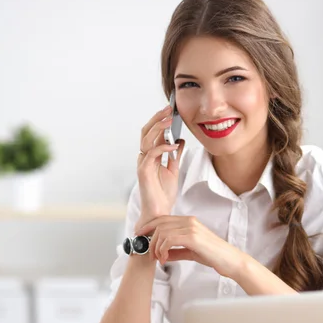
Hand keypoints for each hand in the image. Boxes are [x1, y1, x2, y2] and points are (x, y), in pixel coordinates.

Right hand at [135, 105, 184, 232]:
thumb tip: (180, 140)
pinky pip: (152, 154)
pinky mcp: (144, 172)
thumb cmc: (163, 194)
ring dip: (158, 128)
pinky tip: (173, 144)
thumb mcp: (173, 170)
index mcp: (150, 156)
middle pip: (146, 131)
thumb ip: (174, 155)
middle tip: (169, 109)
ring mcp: (143, 164)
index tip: (171, 110)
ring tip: (170, 120)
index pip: (152, 132)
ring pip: (146, 139)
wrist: (159, 212)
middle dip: (157, 118)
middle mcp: (144, 157)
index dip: (159, 120)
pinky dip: (162, 147)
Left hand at [137, 216, 243, 279]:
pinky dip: (162, 250)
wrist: (229, 261)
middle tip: (148, 254)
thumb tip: (162, 254)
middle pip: (159, 224)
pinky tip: (164, 259)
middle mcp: (189, 221)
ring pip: (162, 232)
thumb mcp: (190, 252)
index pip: (163, 219)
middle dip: (149, 239)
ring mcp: (191, 228)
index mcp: (189, 221)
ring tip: (158, 259)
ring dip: (156, 247)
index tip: (139, 236)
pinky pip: (169, 239)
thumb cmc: (213, 256)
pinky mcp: (193, 237)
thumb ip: (176, 251)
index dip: (148, 226)